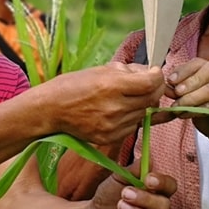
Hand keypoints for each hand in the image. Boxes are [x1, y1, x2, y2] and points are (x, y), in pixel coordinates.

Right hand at [49, 63, 164, 145]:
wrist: (51, 109)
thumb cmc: (74, 85)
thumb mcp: (101, 70)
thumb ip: (128, 71)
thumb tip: (150, 73)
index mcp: (111, 86)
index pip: (150, 83)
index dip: (157, 76)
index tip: (154, 72)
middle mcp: (114, 108)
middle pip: (151, 99)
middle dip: (154, 89)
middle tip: (148, 83)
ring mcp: (113, 126)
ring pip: (144, 113)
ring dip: (143, 103)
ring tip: (128, 96)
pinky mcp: (110, 138)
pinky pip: (132, 126)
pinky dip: (132, 117)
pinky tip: (119, 110)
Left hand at [88, 161, 176, 208]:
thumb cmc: (109, 194)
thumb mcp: (119, 177)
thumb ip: (134, 169)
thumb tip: (148, 157)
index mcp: (155, 191)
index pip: (170, 186)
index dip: (162, 183)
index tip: (148, 179)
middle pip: (165, 205)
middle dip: (144, 199)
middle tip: (124, 194)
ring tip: (121, 207)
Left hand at [155, 58, 208, 158]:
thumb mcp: (195, 102)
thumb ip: (183, 92)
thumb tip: (167, 86)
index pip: (202, 63)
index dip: (185, 69)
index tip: (170, 80)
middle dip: (190, 80)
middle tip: (175, 92)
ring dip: (189, 98)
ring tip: (177, 107)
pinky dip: (196, 110)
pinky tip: (185, 115)